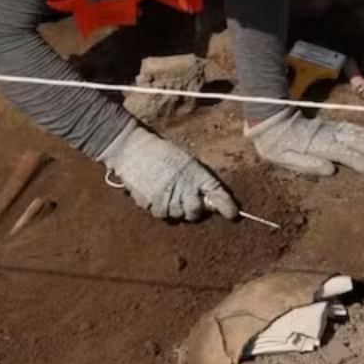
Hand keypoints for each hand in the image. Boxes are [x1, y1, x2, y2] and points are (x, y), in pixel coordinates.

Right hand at [99, 122, 237, 220]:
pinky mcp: (150, 204)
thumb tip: (211, 198)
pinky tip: (156, 194)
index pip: (215, 193)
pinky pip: (161, 215)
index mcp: (194, 173)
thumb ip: (199, 180)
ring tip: (168, 192)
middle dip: (194, 209)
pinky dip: (161, 208)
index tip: (233, 214)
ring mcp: (166, 198)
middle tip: (187, 199)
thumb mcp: (184, 160)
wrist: (131, 148)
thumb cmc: (159, 151)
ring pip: (177, 216)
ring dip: (176, 209)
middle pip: (195, 212)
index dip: (226, 206)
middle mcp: (183, 188)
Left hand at [246, 108, 363, 175]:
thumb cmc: (275, 144)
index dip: (357, 160)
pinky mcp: (331, 126)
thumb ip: (306, 164)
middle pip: (353, 140)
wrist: (270, 120)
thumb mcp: (282, 157)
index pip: (341, 152)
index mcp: (315, 144)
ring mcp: (330, 128)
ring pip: (355, 132)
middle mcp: (326, 134)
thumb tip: (330, 170)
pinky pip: (352, 128)